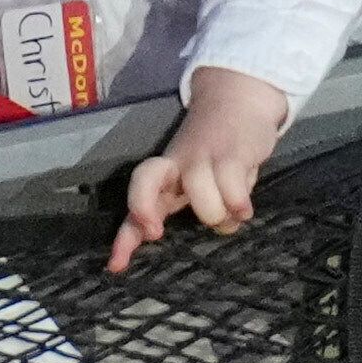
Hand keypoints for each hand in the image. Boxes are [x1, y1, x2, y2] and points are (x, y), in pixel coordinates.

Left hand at [113, 64, 297, 271]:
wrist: (240, 97)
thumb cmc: (218, 148)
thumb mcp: (199, 178)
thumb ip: (197, 206)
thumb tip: (216, 230)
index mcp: (165, 175)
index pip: (137, 202)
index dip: (126, 236)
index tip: (116, 265)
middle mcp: (176, 164)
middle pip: (144, 181)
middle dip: (143, 209)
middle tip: (156, 233)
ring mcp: (202, 157)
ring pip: (203, 205)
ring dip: (221, 216)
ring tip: (234, 209)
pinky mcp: (232, 153)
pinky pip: (233, 195)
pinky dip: (241, 207)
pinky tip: (245, 206)